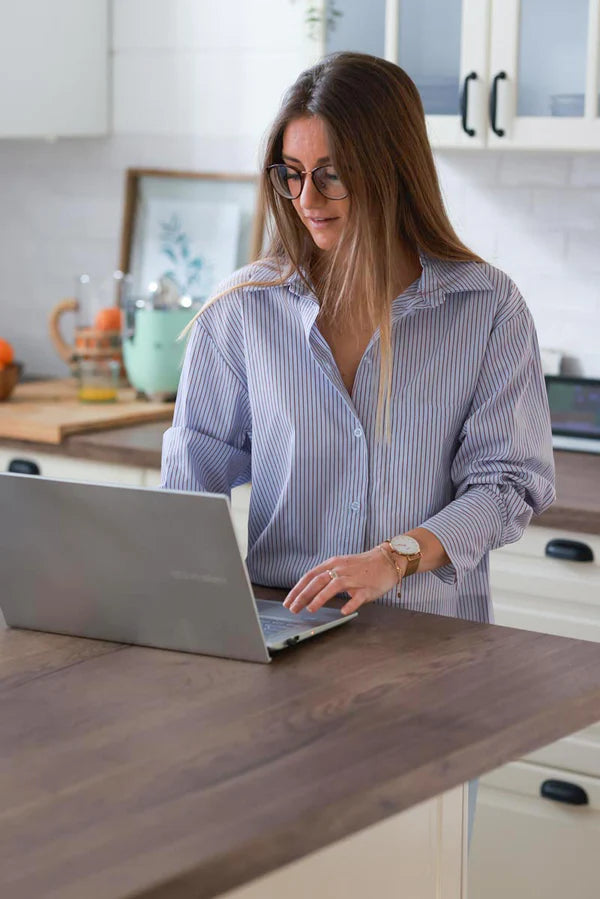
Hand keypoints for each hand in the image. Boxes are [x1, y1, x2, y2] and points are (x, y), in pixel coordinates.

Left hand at [283, 546, 404, 615]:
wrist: (387, 561)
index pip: (310, 576)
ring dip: (320, 598)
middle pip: (318, 581)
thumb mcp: (340, 566)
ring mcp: (354, 578)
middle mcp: (341, 569)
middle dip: (303, 595)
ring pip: (334, 586)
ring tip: (310, 609)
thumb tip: (308, 591)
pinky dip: (350, 604)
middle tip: (293, 608)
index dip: (297, 589)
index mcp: (333, 564)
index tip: (288, 601)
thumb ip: (326, 576)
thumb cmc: (362, 566)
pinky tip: (342, 611)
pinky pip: (357, 597)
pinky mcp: (367, 588)